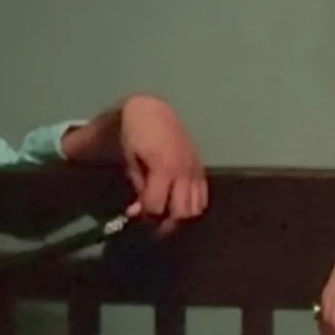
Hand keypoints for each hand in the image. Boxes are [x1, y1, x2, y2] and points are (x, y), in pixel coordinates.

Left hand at [117, 96, 206, 235]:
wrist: (151, 112)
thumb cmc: (136, 136)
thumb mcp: (131, 162)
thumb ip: (139, 189)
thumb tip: (138, 213)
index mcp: (164, 168)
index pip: (157, 207)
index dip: (144, 214)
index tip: (134, 212)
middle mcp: (184, 171)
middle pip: (180, 213)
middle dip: (164, 221)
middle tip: (151, 218)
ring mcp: (195, 170)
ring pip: (195, 209)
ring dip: (180, 214)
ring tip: (166, 209)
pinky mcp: (201, 168)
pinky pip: (203, 196)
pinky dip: (192, 205)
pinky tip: (178, 200)